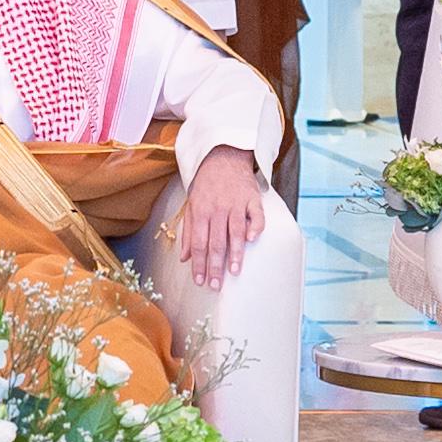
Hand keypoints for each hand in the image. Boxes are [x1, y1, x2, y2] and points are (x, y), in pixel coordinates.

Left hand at [168, 145, 269, 291]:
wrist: (223, 156)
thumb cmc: (206, 184)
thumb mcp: (192, 205)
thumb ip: (189, 233)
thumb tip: (185, 259)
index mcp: (201, 211)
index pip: (199, 243)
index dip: (199, 264)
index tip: (200, 281)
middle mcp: (218, 208)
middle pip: (216, 242)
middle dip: (215, 266)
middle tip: (216, 285)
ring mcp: (237, 203)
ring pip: (235, 231)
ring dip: (235, 253)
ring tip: (234, 272)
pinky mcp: (253, 198)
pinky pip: (257, 215)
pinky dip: (255, 227)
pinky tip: (252, 240)